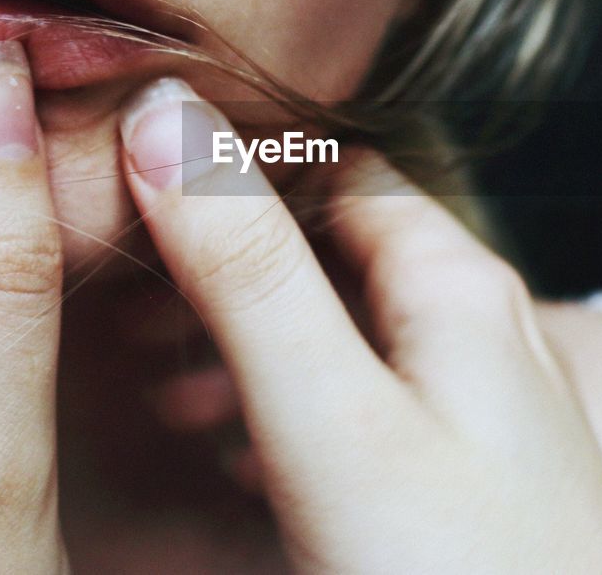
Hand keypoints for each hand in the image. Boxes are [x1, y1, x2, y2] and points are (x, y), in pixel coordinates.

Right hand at [118, 78, 601, 573]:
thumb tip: (167, 121)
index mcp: (457, 286)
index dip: (233, 161)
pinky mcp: (465, 480)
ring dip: (247, 339)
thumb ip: (250, 274)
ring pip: (342, 332)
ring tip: (157, 380)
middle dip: (225, 260)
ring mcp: (476, 408)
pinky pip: (363, 408)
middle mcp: (478, 329)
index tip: (133, 177)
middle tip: (123, 295)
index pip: (334, 166)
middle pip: (334, 247)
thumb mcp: (334, 423)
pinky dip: (286, 407)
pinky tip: (236, 454)